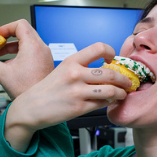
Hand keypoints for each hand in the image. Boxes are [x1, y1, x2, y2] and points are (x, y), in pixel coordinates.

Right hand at [0, 19, 51, 98]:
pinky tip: (12, 63)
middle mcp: (42, 48)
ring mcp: (46, 55)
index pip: (20, 24)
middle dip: (8, 36)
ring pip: (29, 40)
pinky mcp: (46, 61)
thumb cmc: (25, 91)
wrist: (40, 105)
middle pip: (25, 30)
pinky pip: (34, 49)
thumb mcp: (1, 74)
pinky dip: (22, 51)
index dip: (6, 27)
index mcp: (32, 46)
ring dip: (14, 45)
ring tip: (1, 55)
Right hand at [2, 43, 131, 150]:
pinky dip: (108, 102)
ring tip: (121, 94)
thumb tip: (103, 70)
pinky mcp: (79, 108)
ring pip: (110, 90)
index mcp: (71, 61)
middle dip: (124, 79)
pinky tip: (107, 102)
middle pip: (111, 73)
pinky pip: (102, 103)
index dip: (111, 52)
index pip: (99, 48)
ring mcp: (78, 92)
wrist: (30, 108)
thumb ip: (81, 68)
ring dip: (120, 93)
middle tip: (127, 82)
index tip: (113, 59)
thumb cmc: (46, 90)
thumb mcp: (62, 71)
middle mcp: (75, 74)